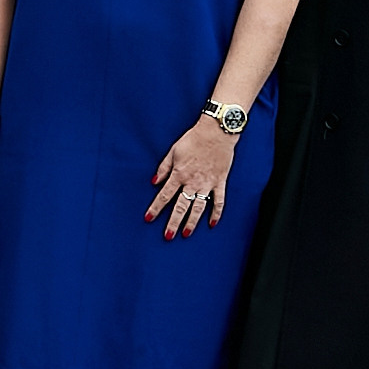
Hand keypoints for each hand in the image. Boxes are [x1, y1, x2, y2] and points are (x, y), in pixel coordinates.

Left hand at [148, 116, 235, 238]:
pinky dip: (216, 213)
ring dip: (192, 222)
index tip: (149, 218)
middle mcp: (193, 182)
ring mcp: (208, 184)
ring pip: (199, 208)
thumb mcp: (173, 151)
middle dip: (173, 222)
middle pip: (181, 206)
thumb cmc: (194, 139)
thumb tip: (154, 181)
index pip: (164, 195)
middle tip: (168, 235)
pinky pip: (219, 201)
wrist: (216, 132)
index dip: (155, 208)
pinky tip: (211, 223)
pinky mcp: (220, 182)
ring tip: (186, 233)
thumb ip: (163, 168)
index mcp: (179, 174)